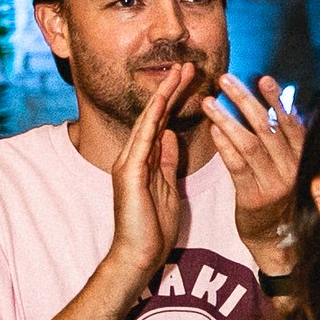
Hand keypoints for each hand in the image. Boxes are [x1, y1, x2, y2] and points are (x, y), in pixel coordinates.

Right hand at [106, 64, 195, 284]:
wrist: (138, 255)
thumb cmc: (154, 228)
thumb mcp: (168, 187)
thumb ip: (166, 161)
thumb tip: (170, 135)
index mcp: (144, 160)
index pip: (162, 122)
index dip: (175, 100)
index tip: (191, 79)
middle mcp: (133, 156)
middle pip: (154, 115)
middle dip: (170, 89)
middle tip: (187, 64)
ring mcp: (128, 163)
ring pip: (148, 121)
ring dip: (163, 96)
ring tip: (179, 73)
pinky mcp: (128, 174)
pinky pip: (142, 141)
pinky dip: (153, 120)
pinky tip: (162, 102)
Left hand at [202, 72, 302, 260]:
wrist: (274, 239)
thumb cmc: (279, 197)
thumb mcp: (290, 167)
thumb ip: (288, 140)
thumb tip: (282, 105)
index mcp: (303, 158)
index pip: (291, 122)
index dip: (276, 99)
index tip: (262, 78)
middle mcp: (292, 170)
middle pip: (267, 128)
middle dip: (244, 100)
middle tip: (225, 81)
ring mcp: (273, 185)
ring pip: (249, 144)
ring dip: (226, 119)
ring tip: (209, 102)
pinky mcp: (253, 197)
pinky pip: (236, 166)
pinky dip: (223, 145)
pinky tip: (212, 129)